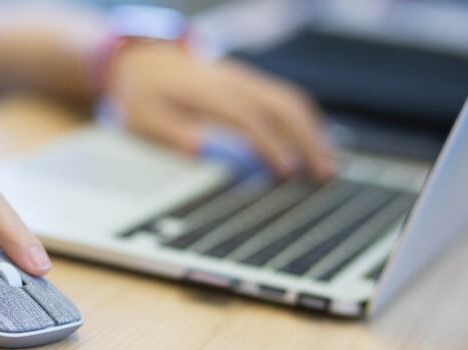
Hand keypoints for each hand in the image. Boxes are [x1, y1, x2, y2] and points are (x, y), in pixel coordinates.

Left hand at [107, 43, 334, 179]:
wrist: (139, 57)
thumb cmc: (140, 92)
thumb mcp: (142, 116)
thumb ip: (170, 132)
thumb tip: (198, 149)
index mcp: (210, 94)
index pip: (250, 121)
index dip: (271, 146)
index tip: (287, 173)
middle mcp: (233, 83)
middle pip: (282, 106)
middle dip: (309, 139)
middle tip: (327, 173)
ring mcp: (242, 80)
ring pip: (288, 100)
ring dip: (312, 130)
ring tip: (328, 164)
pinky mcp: (245, 82)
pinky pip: (282, 97)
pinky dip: (302, 119)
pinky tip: (311, 141)